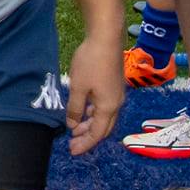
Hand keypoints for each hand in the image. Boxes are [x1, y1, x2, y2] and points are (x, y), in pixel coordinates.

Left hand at [65, 31, 124, 154]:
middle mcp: (116, 103)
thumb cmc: (91, 62)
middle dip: (89, 137)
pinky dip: (94, 113)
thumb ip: (75, 108)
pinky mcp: (114, 85)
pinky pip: (105, 107)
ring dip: (91, 125)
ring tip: (75, 129)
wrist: (106, 37)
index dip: (85, 144)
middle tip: (73, 143)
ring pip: (105, 117)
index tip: (73, 151)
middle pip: (104, 128)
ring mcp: (116, 94)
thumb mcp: (78, 88)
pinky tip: (84, 111)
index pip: (97, 133)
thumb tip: (73, 125)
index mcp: (108, 107)